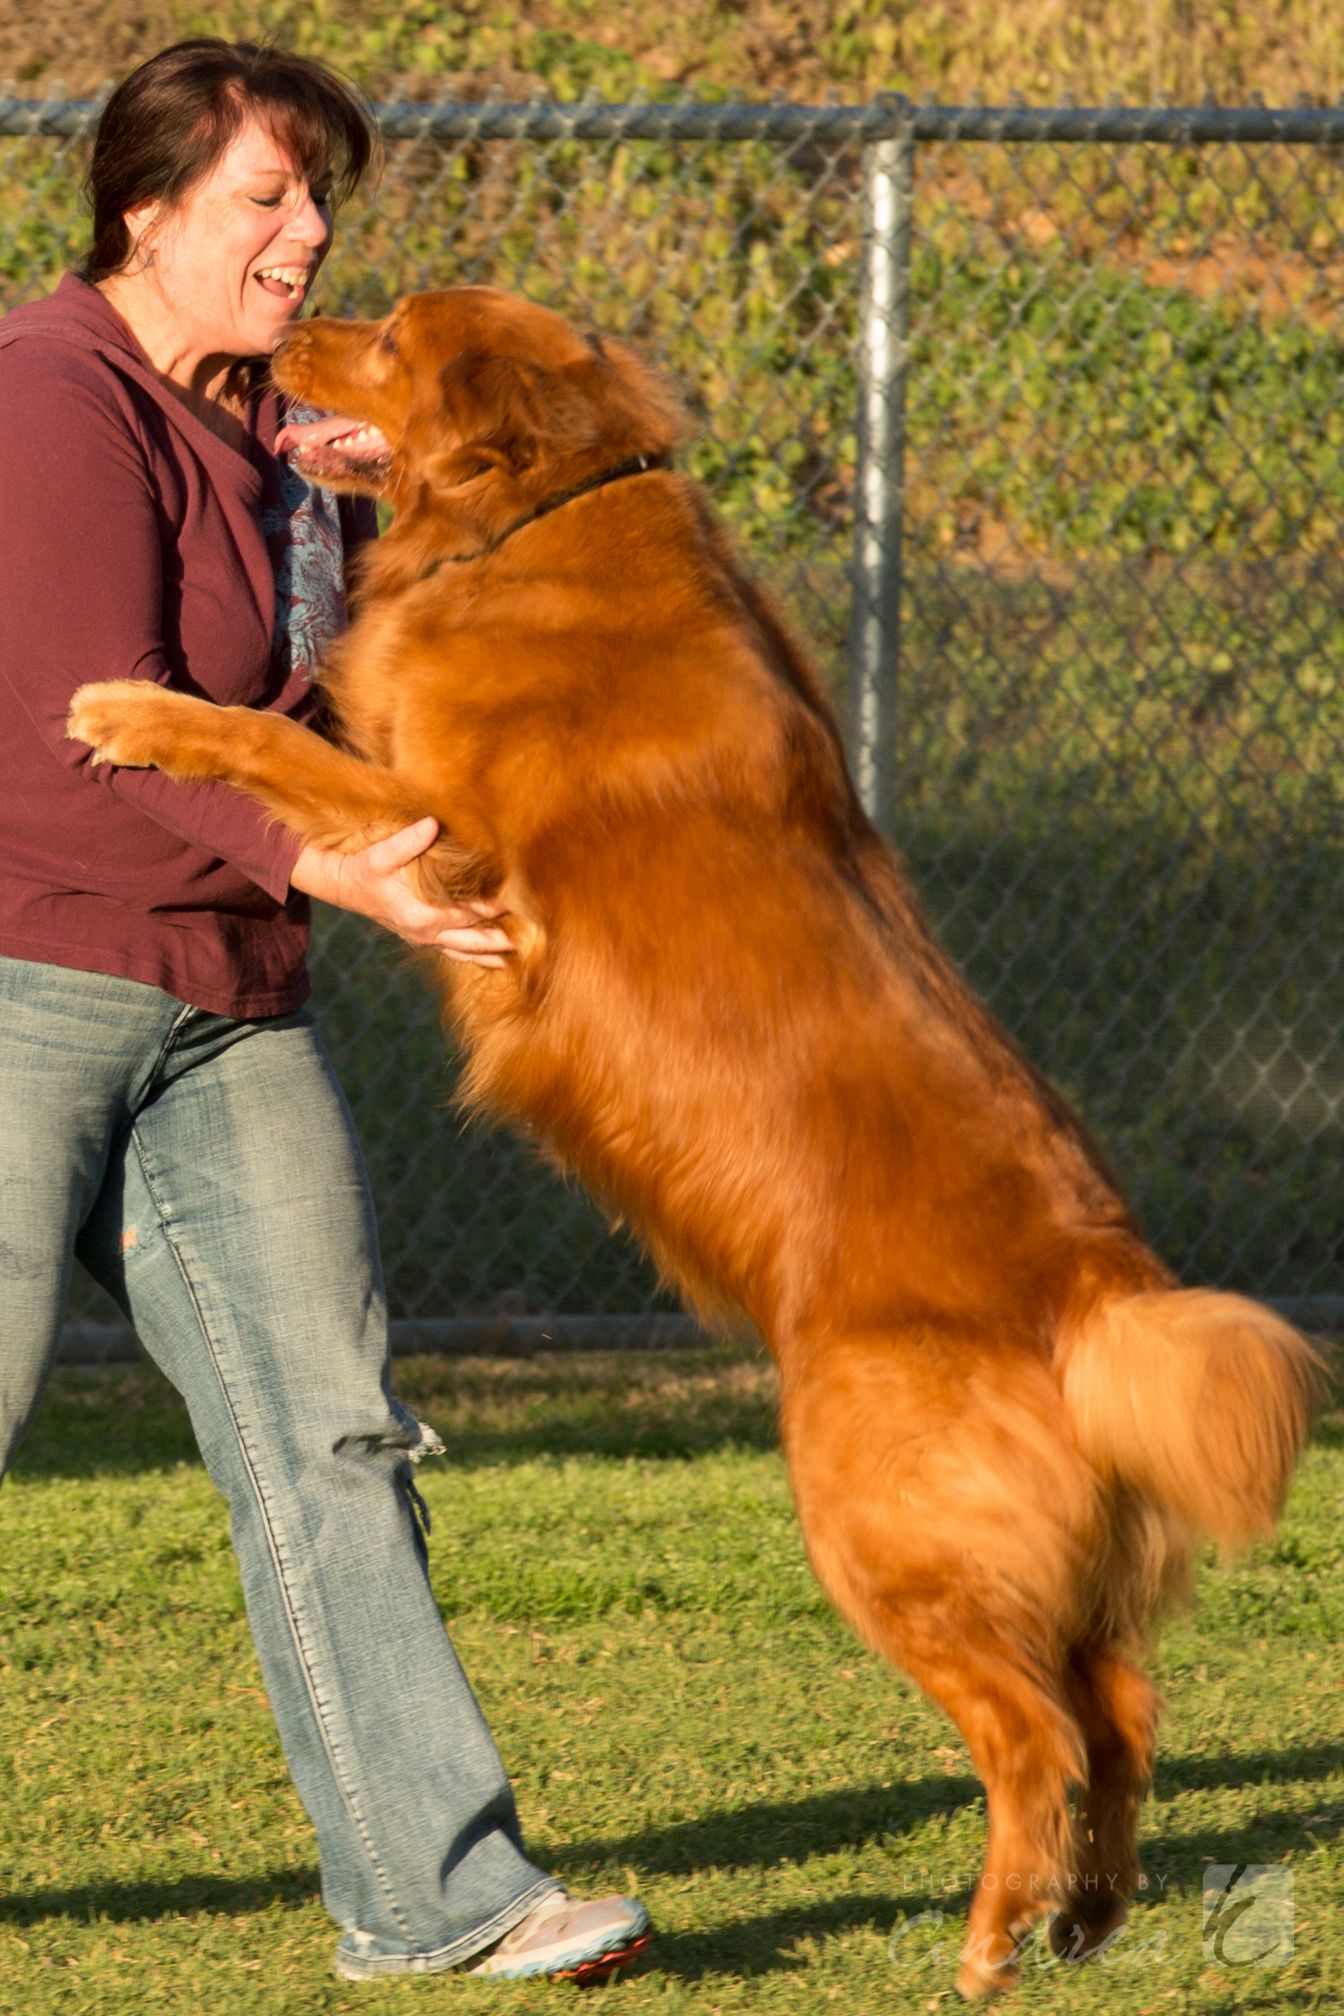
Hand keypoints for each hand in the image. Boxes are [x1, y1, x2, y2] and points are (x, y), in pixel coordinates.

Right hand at [291, 818, 513, 966]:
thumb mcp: (380, 854)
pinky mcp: (420, 936)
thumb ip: (407, 842)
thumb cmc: (361, 867)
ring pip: (464, 951)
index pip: (466, 913)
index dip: (492, 907)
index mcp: (419, 914)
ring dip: (490, 952)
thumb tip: (432, 824)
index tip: (517, 901)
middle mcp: (424, 932)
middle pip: (472, 939)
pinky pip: (453, 952)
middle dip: (500, 937)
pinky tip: (494, 960)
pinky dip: (474, 956)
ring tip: (518, 954)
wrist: (341, 884)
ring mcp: (422, 938)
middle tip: (530, 935)